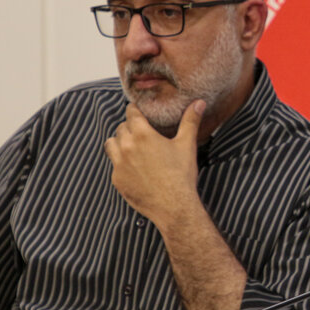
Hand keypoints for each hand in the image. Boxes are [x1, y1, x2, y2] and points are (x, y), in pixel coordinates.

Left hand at [104, 100, 204, 226]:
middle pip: (120, 128)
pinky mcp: (117, 180)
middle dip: (129, 127)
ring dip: (119, 142)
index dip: (135, 110)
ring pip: (111, 144)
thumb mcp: (187, 145)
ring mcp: (119, 164)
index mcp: (142, 134)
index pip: (131, 113)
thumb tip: (199, 102)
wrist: (173, 206)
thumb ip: (190, 121)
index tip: (139, 111)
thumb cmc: (181, 175)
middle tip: (140, 132)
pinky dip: (121, 164)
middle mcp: (126, 146)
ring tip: (132, 147)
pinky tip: (134, 169)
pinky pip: (113, 165)